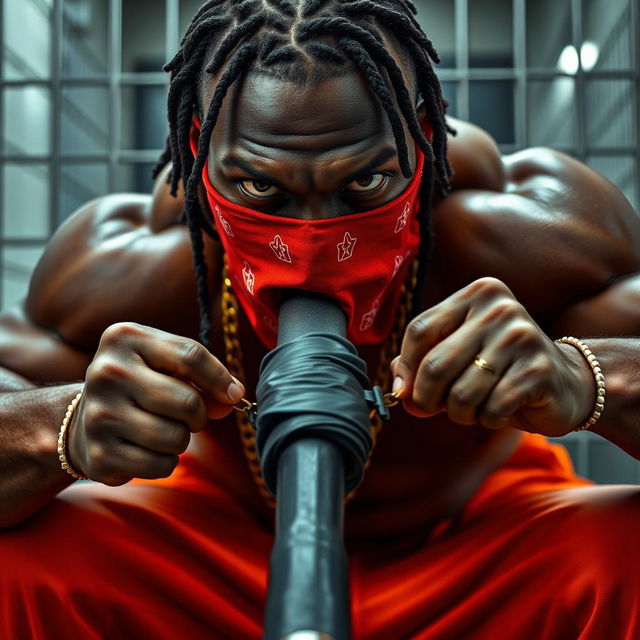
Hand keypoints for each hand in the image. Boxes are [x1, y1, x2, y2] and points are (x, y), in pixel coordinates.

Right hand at [68, 322, 243, 484]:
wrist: (83, 421)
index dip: (220, 379)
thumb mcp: (166, 366)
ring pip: (176, 437)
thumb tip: (233, 396)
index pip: (191, 355)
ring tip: (163, 429)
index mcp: (124, 338)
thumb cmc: (141, 385)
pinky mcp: (100, 454)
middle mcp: (107, 372)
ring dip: (181, 439)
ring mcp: (100, 414)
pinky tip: (147, 449)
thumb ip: (203, 376)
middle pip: (187, 401)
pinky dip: (166, 461)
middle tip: (188, 416)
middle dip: (199, 414)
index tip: (233, 394)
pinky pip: (161, 465)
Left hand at [391, 277, 595, 435]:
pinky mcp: (538, 369)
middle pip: (436, 363)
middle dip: (427, 397)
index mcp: (476, 294)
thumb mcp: (458, 356)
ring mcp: (521, 337)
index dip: (405, 366)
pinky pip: (490, 408)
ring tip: (473, 408)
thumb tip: (399, 388)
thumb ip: (422, 363)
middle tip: (432, 408)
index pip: (420, 329)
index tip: (403, 391)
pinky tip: (499, 410)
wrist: (565, 383)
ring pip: (461, 393)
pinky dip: (487, 419)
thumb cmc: (498, 369)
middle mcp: (499, 308)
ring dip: (460, 413)